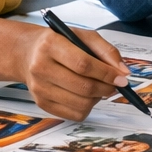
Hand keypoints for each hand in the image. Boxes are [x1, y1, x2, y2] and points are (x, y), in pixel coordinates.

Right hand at [15, 27, 129, 120]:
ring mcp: (39, 88)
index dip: (106, 74)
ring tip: (98, 87)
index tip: (122, 78)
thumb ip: (106, 50)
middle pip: (83, 87)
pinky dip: (87, 108)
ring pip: (80, 104)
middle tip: (115, 84)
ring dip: (98, 98)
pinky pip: (74, 115)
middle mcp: (40, 67)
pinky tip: (86, 95)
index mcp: (51, 45)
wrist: (27, 53)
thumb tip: (123, 72)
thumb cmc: (60, 42)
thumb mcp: (83, 36)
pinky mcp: (41, 103)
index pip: (83, 64)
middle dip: (106, 88)